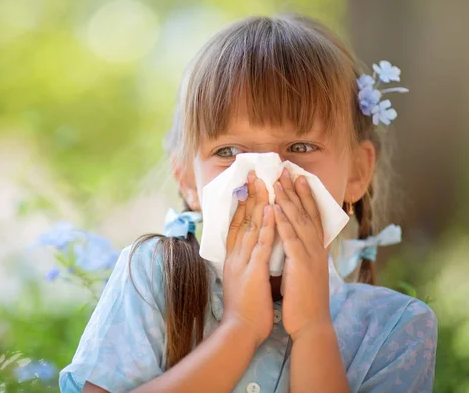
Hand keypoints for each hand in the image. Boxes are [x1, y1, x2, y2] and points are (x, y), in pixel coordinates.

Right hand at [222, 172, 275, 347]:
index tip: (248, 185)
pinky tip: (270, 209)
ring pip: (249, 226)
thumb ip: (245, 264)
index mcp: (233, 257)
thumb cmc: (244, 309)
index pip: (237, 225)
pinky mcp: (252, 271)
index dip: (242, 204)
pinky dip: (265, 225)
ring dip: (256, 202)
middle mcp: (235, 255)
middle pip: (241, 219)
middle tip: (254, 173)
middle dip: (248, 195)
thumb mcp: (242, 280)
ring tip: (263, 182)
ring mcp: (242, 261)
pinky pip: (260, 244)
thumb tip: (250, 253)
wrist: (239, 331)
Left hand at [273, 168, 331, 340]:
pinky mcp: (301, 265)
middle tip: (285, 170)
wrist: (311, 324)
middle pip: (306, 212)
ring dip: (288, 199)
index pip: (312, 216)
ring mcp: (311, 255)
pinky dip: (283, 222)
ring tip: (278, 181)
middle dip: (295, 190)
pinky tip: (275, 208)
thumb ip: (300, 253)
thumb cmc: (304, 299)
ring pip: (299, 221)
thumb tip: (293, 241)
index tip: (297, 177)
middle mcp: (316, 248)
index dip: (305, 196)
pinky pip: (291, 239)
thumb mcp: (304, 270)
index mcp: (316, 249)